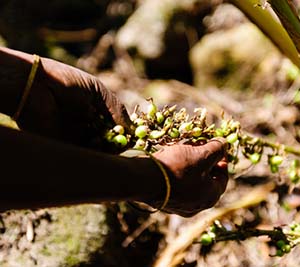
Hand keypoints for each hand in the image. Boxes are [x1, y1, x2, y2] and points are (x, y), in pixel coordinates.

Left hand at [1, 47, 131, 147]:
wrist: (34, 84)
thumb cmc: (67, 81)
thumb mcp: (97, 90)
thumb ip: (115, 108)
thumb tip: (132, 127)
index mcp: (93, 110)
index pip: (113, 125)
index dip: (125, 131)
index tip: (136, 136)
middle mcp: (86, 124)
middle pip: (107, 139)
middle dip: (119, 142)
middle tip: (129, 144)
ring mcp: (75, 136)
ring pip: (98, 149)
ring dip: (110, 149)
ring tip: (117, 145)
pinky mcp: (65, 145)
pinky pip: (84, 154)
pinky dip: (96, 155)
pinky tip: (104, 150)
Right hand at [150, 138, 227, 216]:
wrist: (143, 180)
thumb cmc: (177, 168)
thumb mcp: (201, 154)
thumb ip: (216, 149)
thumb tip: (224, 144)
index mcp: (210, 197)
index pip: (222, 177)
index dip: (221, 159)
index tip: (215, 146)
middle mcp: (196, 205)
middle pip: (205, 179)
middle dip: (203, 160)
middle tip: (197, 146)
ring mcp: (178, 205)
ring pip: (189, 181)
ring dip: (189, 164)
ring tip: (182, 149)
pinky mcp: (163, 200)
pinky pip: (175, 184)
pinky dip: (176, 171)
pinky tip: (170, 159)